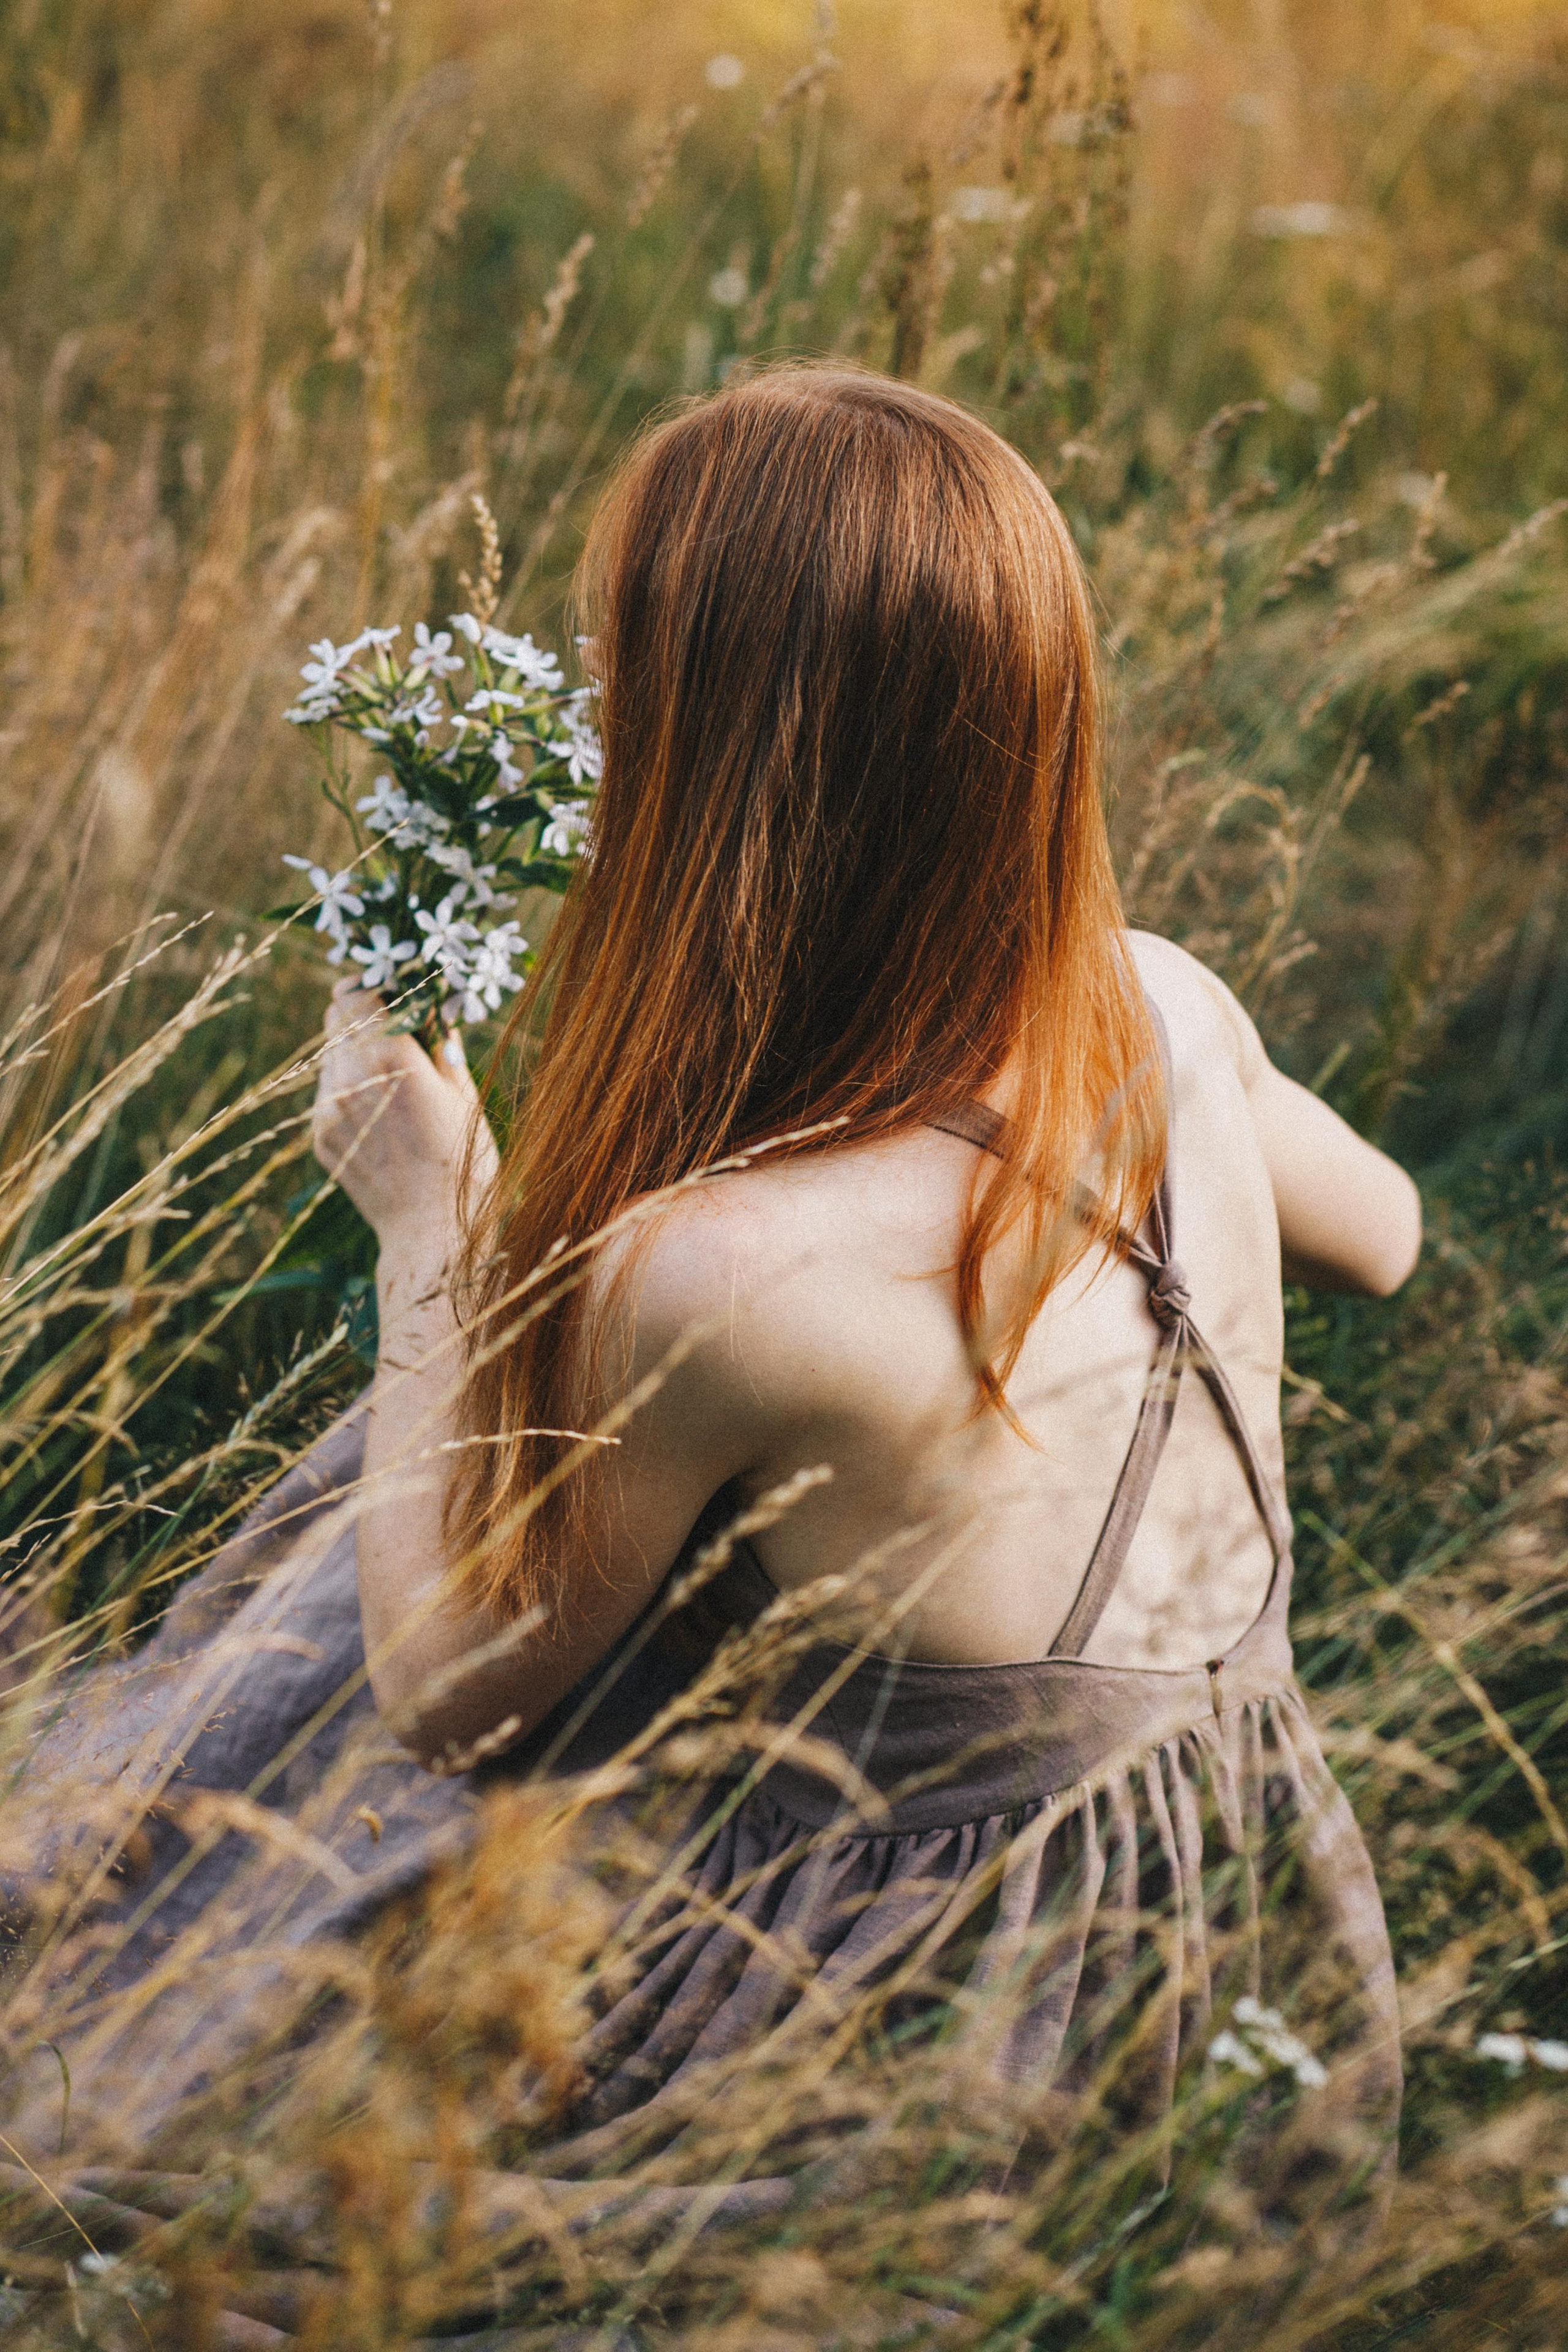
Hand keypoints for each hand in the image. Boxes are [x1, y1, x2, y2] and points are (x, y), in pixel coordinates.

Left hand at [313, 980, 499, 1249]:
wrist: (433, 1232)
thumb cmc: (464, 1163)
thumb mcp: (465, 1095)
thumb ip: (441, 1046)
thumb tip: (434, 1012)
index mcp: (392, 1058)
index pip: (357, 993)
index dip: (372, 986)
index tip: (389, 990)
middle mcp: (351, 1078)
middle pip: (334, 1016)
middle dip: (358, 1012)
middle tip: (387, 1024)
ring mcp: (329, 1109)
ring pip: (328, 1055)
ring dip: (353, 1052)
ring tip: (389, 1077)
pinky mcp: (320, 1137)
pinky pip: (327, 1094)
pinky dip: (348, 1090)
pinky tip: (380, 1113)